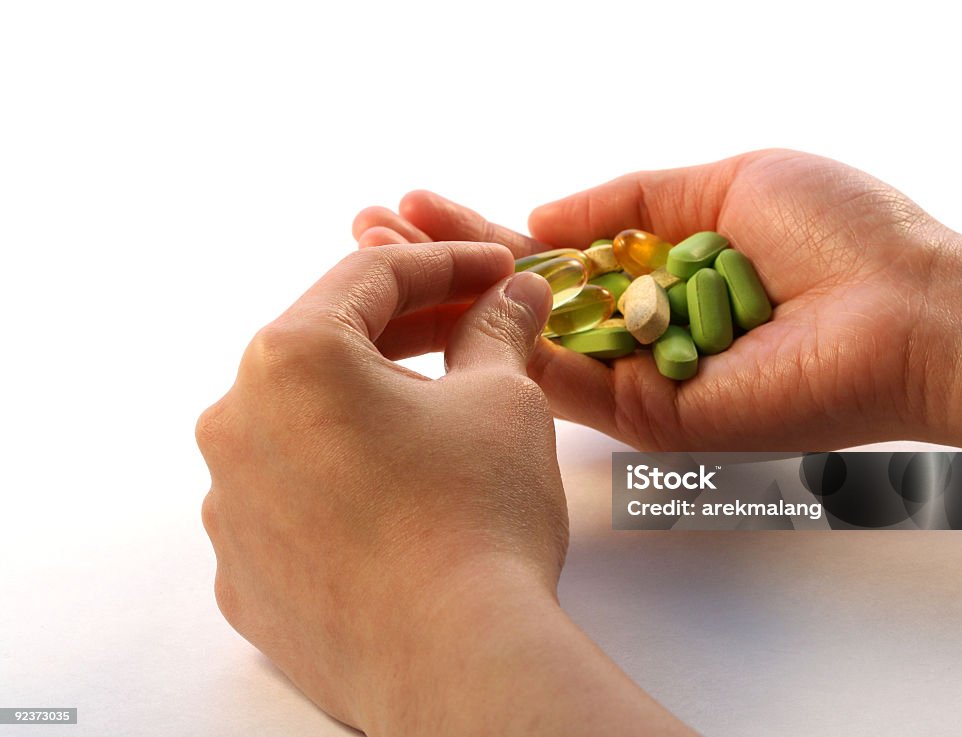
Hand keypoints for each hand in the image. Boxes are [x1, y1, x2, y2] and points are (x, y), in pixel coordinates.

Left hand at [196, 243, 699, 735]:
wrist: (454, 660)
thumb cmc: (477, 515)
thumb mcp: (502, 398)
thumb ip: (496, 329)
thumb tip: (513, 294)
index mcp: (290, 358)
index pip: (371, 277)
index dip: (446, 263)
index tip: (495, 270)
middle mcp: (234, 422)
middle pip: (330, 348)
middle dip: (410, 332)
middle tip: (477, 328)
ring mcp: (227, 503)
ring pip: (304, 427)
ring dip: (367, 409)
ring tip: (438, 422)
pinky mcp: (240, 571)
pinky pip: (290, 499)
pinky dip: (338, 482)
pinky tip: (395, 499)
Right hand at [353, 150, 961, 449]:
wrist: (904, 308)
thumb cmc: (838, 234)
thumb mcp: (722, 180)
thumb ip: (627, 197)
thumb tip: (541, 212)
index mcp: (652, 268)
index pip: (546, 250)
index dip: (478, 226)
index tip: (414, 202)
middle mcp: (633, 324)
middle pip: (517, 297)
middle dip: (440, 263)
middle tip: (364, 228)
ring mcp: (634, 374)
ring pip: (523, 341)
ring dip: (448, 302)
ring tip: (372, 259)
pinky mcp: (646, 417)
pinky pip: (561, 381)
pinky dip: (499, 348)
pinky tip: (432, 309)